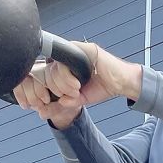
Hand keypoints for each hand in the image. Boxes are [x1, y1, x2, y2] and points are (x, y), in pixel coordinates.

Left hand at [12, 42, 141, 129]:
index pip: (44, 76)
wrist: (121, 83)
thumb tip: (41, 113)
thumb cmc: (102, 88)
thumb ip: (60, 105)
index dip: (46, 90)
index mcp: (62, 69)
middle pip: (47, 71)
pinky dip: (68, 74)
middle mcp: (66, 59)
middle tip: (71, 94)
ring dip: (63, 82)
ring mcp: (73, 52)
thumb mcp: (77, 100)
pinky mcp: (83, 48)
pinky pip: (66, 57)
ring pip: (54, 65)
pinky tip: (77, 82)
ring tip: (77, 89)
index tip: (57, 100)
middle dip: (57, 87)